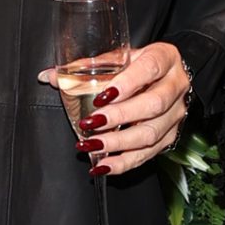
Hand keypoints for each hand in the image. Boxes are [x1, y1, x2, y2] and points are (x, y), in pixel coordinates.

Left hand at [36, 40, 189, 174]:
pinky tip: (103, 165)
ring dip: (118, 143)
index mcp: (164, 58)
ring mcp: (176, 114)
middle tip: (91, 123)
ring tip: (91, 145)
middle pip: (153, 105)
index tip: (102, 96)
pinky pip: (148, 154)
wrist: (167, 77)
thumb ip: (86, 67)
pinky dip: (123, 163)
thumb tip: (48, 76)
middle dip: (119, 117)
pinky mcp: (170, 136)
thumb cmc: (139, 65)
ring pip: (150, 133)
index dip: (127, 83)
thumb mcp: (119, 58)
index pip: (149, 69)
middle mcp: (175, 86)